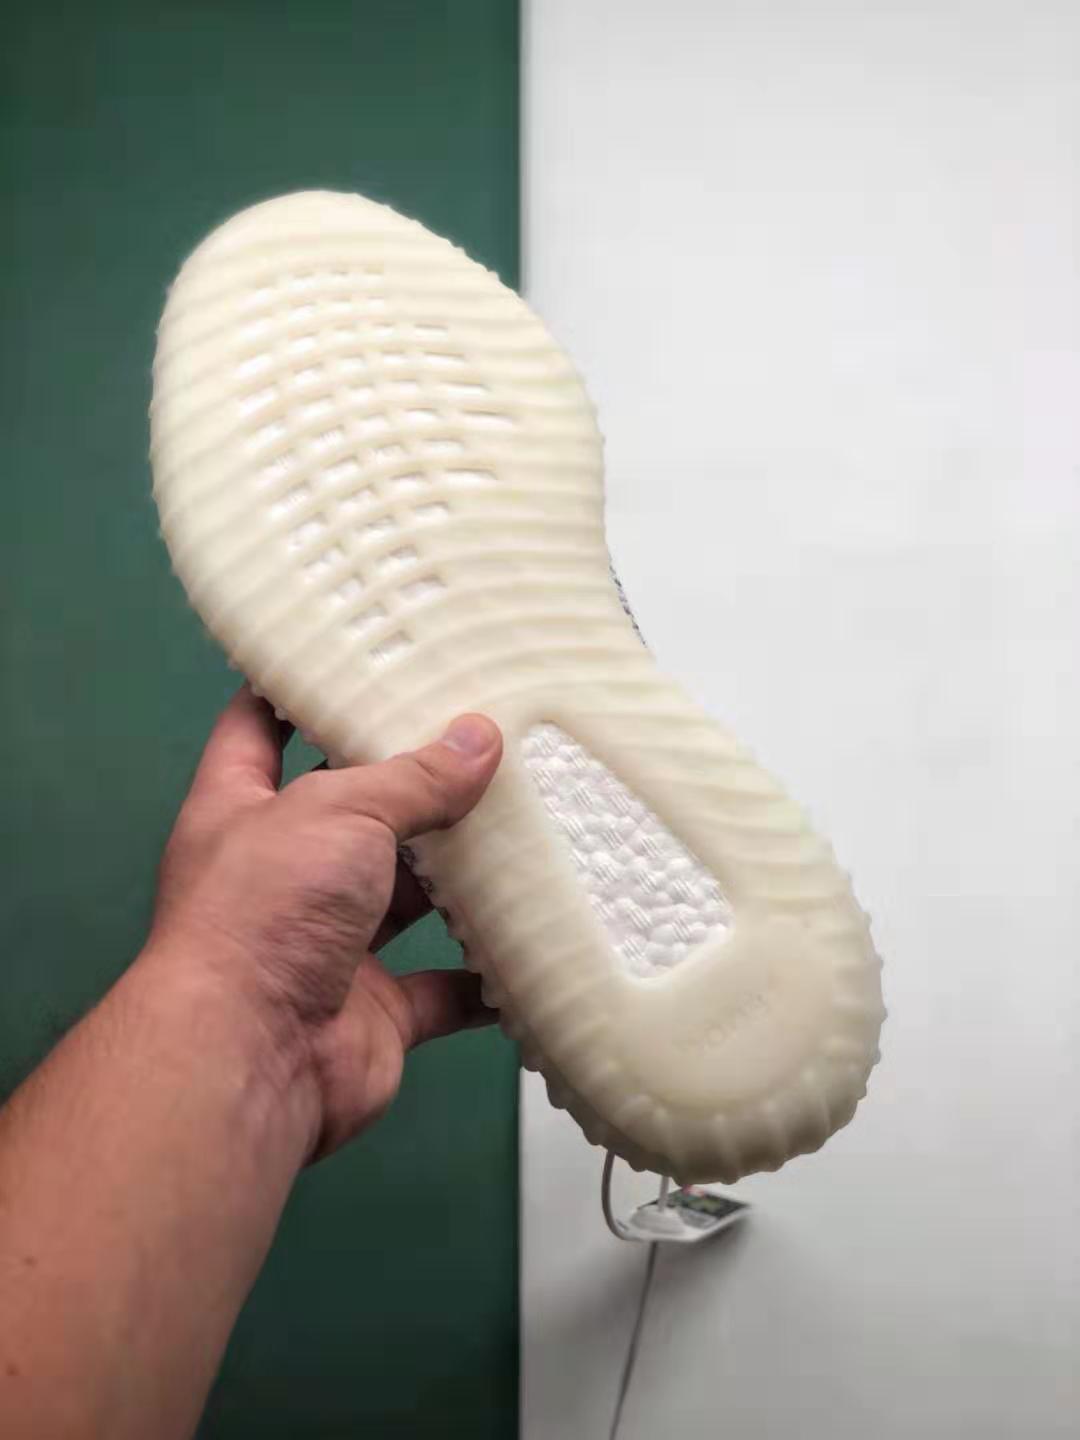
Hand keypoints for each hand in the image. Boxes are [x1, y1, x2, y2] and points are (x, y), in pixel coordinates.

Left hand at [146, 687, 502, 1158]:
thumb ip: (411, 778)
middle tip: (480, 736)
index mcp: (241, 810)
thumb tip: (480, 738)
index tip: (356, 656)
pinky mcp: (375, 1010)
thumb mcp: (337, 812)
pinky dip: (486, 974)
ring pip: (404, 898)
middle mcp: (282, 875)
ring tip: (527, 820)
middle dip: (409, 782)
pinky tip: (535, 939)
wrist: (252, 1059)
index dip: (296, 689)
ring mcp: (328, 946)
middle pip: (351, 813)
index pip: (257, 727)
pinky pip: (443, 988)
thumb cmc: (268, 910)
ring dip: (457, 873)